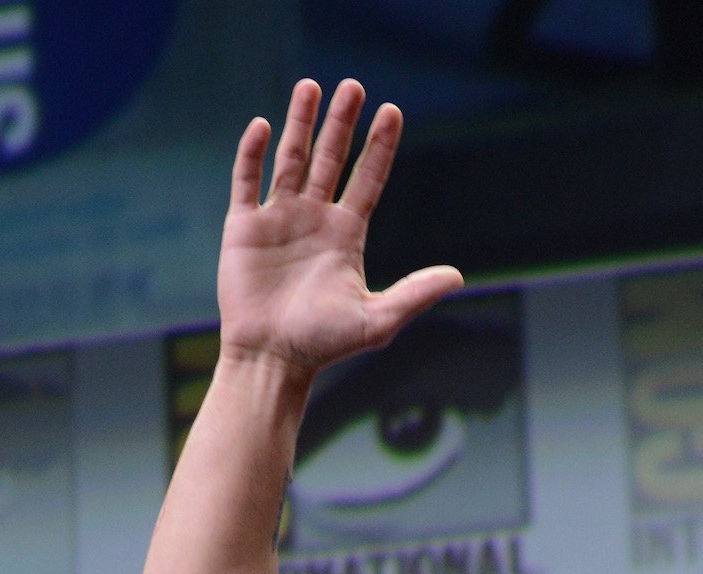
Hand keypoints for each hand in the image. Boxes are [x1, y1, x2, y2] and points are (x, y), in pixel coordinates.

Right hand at [217, 78, 463, 375]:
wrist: (272, 359)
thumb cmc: (325, 345)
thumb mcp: (378, 319)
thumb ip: (415, 293)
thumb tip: (458, 276)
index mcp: (347, 234)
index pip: (368, 179)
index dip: (380, 146)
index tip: (392, 112)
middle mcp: (315, 219)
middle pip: (332, 158)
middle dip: (342, 123)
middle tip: (353, 85)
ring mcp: (279, 220)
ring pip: (292, 159)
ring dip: (300, 123)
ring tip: (311, 86)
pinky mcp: (244, 227)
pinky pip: (248, 181)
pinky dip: (253, 153)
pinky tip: (263, 125)